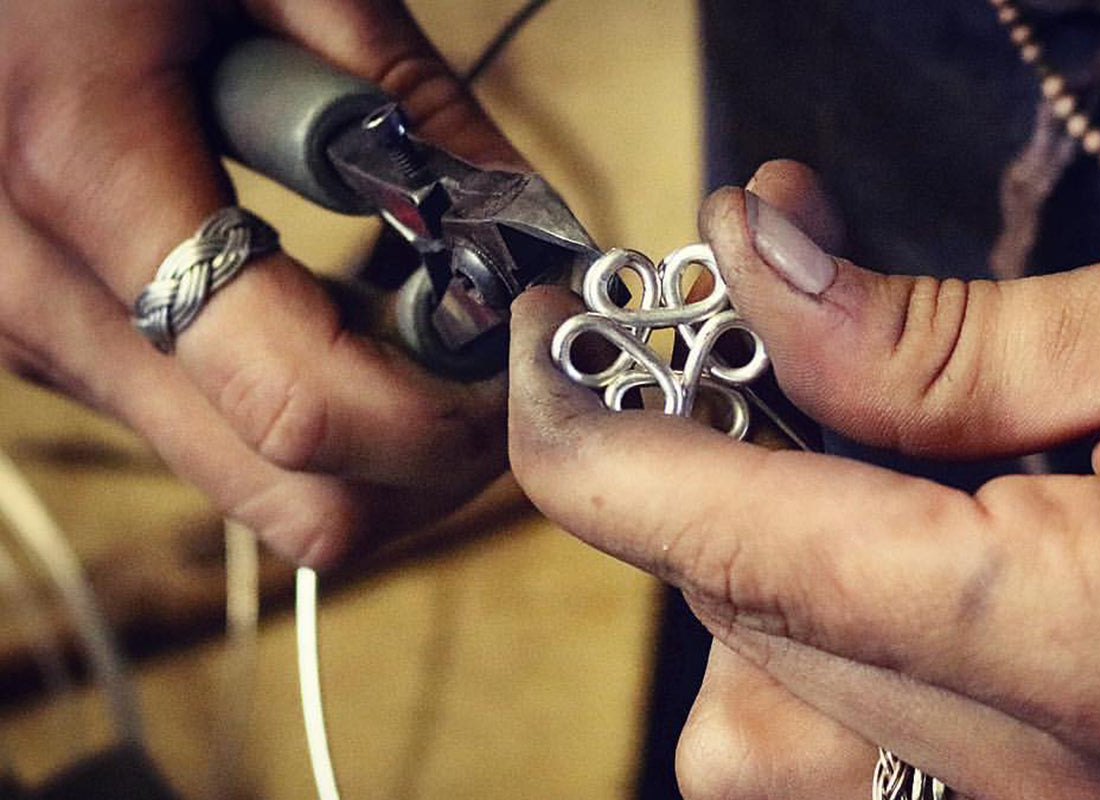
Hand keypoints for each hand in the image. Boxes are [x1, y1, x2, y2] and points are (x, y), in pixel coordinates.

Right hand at [0, 0, 520, 564]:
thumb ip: (415, 108)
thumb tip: (535, 233)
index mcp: (89, 180)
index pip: (305, 413)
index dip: (452, 417)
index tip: (527, 346)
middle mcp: (47, 300)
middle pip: (301, 503)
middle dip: (436, 454)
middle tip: (502, 349)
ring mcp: (45, 336)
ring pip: (264, 486)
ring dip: (383, 435)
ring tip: (430, 309)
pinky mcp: (60, 341)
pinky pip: (221, 435)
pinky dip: (319, 402)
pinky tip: (351, 301)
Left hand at [507, 159, 1099, 798]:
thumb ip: (935, 330)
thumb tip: (751, 264)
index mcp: (1083, 646)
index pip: (725, 538)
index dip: (594, 430)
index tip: (544, 339)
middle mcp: (1052, 777)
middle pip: (734, 613)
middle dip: (691, 457)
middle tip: (735, 324)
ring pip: (765, 705)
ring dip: (756, 549)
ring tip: (848, 428)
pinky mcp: (1058, 798)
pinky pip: (847, 737)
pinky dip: (821, 617)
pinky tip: (890, 525)